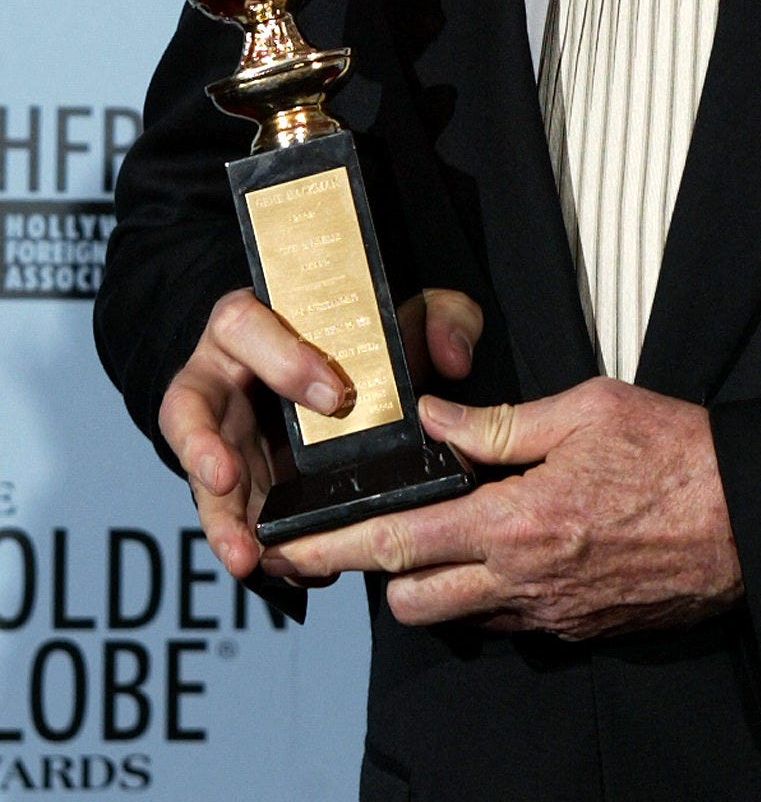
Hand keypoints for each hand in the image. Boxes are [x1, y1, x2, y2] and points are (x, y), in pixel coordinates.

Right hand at [158, 285, 482, 580]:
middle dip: (203, 449)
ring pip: (203, 475)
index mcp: (254, 321)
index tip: (333, 395)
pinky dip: (256, 545)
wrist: (341, 368)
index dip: (281, 359)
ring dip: (220, 519)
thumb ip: (437, 318)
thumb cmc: (364, 332)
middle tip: (227, 483)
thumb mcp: (406, 309)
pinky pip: (233, 516)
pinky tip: (284, 570)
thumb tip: (451, 359)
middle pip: (190, 409)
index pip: (245, 325)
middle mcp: (222, 377)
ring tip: (248, 558)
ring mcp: (222, 434)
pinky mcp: (236, 481)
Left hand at [264, 377, 744, 638]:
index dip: (334, 548)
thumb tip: (433, 419)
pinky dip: (493, 592)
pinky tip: (517, 547)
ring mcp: (551, 614)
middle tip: (388, 525)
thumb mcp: (587, 408)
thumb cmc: (675, 449)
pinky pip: (510, 622)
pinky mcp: (579, 629)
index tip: (286, 548)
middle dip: (383, 572)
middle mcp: (524, 582)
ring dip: (439, 583)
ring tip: (454, 532)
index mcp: (517, 522)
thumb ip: (501, 421)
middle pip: (412, 600)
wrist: (749, 518)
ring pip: (458, 619)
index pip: (400, 545)